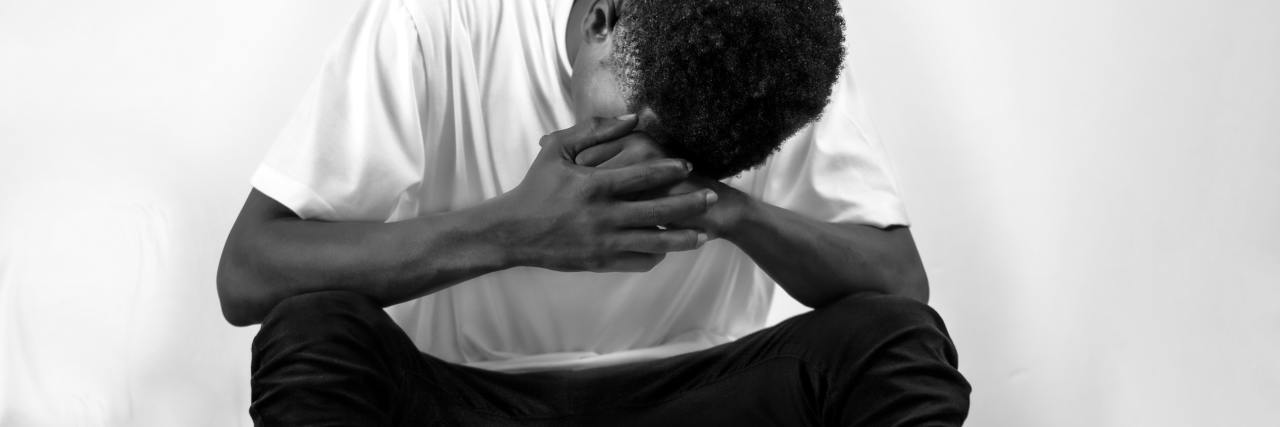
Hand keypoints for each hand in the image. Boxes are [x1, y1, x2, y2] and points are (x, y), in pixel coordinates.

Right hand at [492, 115, 717, 271]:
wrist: (512, 232)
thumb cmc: (535, 187)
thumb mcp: (557, 150)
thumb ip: (594, 131)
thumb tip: (632, 117)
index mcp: (594, 186)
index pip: (642, 176)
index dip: (669, 170)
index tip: (688, 165)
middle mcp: (603, 215)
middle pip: (657, 210)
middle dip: (689, 204)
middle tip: (711, 197)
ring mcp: (603, 241)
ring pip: (653, 241)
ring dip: (682, 238)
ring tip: (705, 234)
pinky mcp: (599, 262)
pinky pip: (636, 261)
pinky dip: (655, 256)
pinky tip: (667, 251)